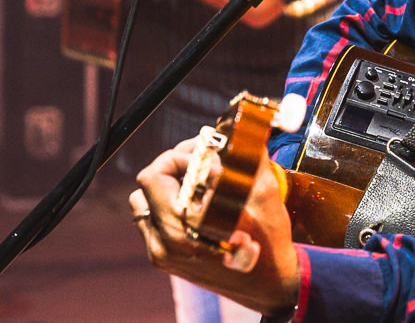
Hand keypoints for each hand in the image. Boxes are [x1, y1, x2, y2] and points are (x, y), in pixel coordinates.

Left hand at [130, 138, 300, 315]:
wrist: (269, 285)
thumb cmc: (269, 242)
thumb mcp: (264, 193)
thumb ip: (245, 156)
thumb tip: (234, 128)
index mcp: (182, 226)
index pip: (155, 174)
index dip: (180, 156)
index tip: (206, 155)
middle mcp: (165, 241)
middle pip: (147, 184)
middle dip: (175, 165)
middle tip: (203, 159)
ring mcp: (161, 253)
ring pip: (144, 202)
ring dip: (168, 186)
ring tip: (198, 182)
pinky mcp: (164, 259)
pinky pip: (152, 221)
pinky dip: (169, 206)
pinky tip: (197, 205)